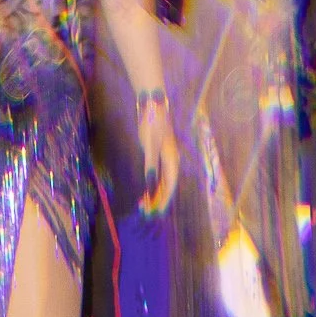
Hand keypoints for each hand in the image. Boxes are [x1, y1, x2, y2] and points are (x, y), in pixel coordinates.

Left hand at [136, 90, 179, 213]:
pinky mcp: (158, 154)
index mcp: (172, 160)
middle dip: (157, 200)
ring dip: (154, 193)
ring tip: (143, 204)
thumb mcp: (150, 144)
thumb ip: (150, 165)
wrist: (152, 104)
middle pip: (167, 186)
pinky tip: (146, 190)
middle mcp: (171, 161)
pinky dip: (153, 184)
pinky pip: (158, 175)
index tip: (154, 212)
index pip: (170, 186)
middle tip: (145, 212)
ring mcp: (165, 158)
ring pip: (163, 182)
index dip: (163, 200)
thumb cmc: (152, 122)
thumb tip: (150, 185)